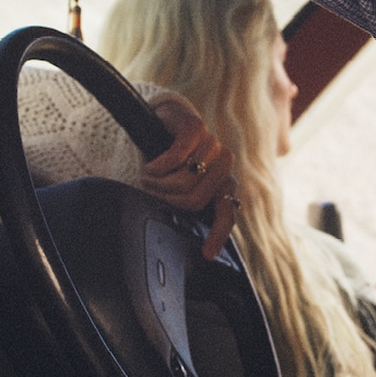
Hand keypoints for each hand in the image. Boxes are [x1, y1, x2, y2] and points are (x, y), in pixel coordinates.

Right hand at [140, 98, 240, 259]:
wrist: (165, 122)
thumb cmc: (173, 162)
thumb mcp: (182, 188)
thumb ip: (188, 206)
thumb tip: (186, 241)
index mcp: (224, 184)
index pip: (227, 213)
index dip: (217, 234)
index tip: (206, 254)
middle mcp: (224, 165)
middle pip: (194, 200)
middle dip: (166, 199)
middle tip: (151, 193)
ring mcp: (212, 144)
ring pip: (184, 179)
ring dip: (158, 182)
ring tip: (148, 178)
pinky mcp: (196, 127)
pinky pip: (178, 155)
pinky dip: (159, 164)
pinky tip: (151, 166)